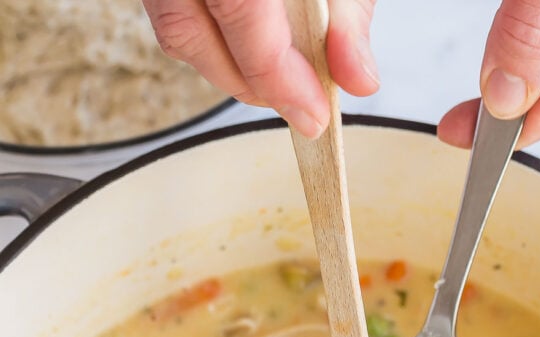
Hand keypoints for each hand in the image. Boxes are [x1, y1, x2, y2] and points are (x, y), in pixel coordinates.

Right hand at [143, 0, 378, 136]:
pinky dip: (214, 39)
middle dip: (249, 81)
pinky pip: (171, 10)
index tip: (313, 114)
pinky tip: (252, 44)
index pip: (240, 8)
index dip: (275, 74)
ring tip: (280, 77)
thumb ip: (348, 16)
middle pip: (190, 29)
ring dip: (228, 67)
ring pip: (175, 27)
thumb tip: (358, 79)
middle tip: (300, 102)